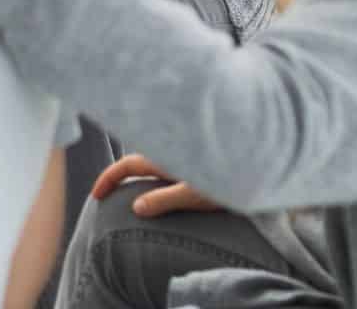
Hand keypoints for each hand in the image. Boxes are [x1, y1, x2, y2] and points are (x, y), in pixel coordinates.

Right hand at [91, 153, 220, 217]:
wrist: (260, 157)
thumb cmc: (230, 177)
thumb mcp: (193, 194)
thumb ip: (162, 200)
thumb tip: (135, 207)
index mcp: (164, 156)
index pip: (126, 165)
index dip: (108, 179)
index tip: (96, 196)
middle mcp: (171, 149)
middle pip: (139, 160)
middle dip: (122, 175)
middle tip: (111, 192)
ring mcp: (185, 151)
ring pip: (155, 159)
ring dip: (141, 172)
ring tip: (136, 191)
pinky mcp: (199, 156)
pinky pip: (169, 161)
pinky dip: (158, 172)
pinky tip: (167, 184)